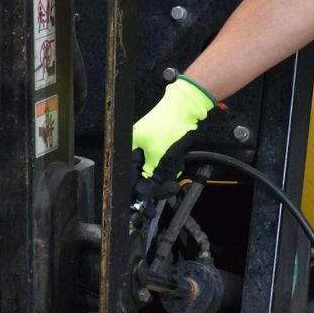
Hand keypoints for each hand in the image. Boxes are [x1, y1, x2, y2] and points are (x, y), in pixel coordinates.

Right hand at [131, 75, 213, 199]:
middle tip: (171, 185)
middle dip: (159, 181)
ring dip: (168, 171)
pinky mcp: (160, 147)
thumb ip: (151, 176)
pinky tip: (178, 157)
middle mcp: (136, 151)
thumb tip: (145, 194)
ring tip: (175, 160)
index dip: (141, 193)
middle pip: (144, 178)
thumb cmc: (169, 125)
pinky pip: (165, 164)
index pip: (130, 180)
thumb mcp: (159, 156)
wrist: (185, 108)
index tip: (152, 205)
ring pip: (156, 172)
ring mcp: (148, 149)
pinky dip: (172, 163)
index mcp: (128, 151)